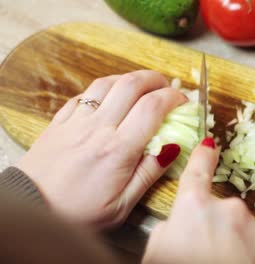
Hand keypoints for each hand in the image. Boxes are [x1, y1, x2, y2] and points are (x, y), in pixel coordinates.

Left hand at [17, 70, 186, 229]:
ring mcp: (76, 122)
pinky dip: (102, 89)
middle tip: (166, 87)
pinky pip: (83, 94)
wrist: (33, 211)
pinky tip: (108, 98)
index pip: (153, 107)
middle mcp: (98, 128)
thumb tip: (173, 148)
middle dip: (155, 79)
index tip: (184, 101)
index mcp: (118, 149)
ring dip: (128, 78)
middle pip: (131, 84)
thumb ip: (149, 173)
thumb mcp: (122, 205)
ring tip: (141, 86)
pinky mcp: (59, 122)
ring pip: (106, 83)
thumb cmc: (78, 214)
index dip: (173, 98)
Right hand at [143, 138, 254, 263]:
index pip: (197, 172)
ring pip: (241, 232)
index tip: (210, 143)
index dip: (202, 156)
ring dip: (232, 246)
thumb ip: (167, 230)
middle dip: (214, 229)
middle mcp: (228, 210)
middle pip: (220, 212)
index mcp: (195, 208)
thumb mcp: (156, 253)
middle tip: (202, 254)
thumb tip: (176, 225)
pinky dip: (248, 259)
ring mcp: (254, 230)